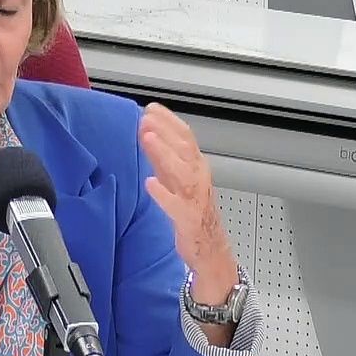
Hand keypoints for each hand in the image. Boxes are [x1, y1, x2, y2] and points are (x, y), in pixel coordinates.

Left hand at [138, 103, 238, 306]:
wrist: (209, 247)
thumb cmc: (193, 210)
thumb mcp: (177, 178)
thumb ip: (163, 157)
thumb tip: (147, 132)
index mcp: (196, 166)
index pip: (186, 137)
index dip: (169, 121)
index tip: (151, 108)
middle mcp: (197, 178)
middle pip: (184, 149)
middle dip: (164, 132)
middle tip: (145, 119)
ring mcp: (194, 198)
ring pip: (180, 172)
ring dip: (163, 153)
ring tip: (147, 139)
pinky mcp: (187, 219)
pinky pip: (175, 205)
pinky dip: (163, 194)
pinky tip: (151, 183)